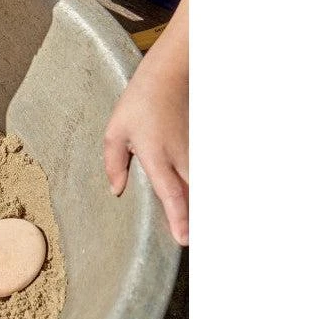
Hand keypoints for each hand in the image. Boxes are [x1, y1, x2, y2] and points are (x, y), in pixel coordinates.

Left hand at [104, 0, 188, 244]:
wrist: (169, 76)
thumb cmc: (139, 103)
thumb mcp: (115, 130)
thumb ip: (114, 163)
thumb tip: (116, 191)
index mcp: (155, 154)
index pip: (170, 192)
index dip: (179, 217)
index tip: (184, 239)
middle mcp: (180, 158)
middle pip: (195, 197)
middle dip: (197, 221)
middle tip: (193, 243)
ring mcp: (195, 153)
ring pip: (203, 188)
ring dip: (201, 208)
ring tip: (198, 233)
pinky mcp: (202, 149)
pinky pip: (203, 176)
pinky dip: (202, 192)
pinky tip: (199, 209)